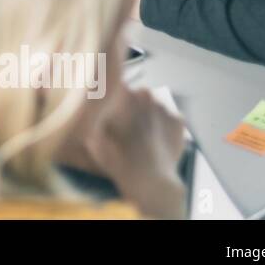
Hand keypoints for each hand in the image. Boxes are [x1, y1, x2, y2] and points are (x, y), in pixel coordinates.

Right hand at [84, 84, 187, 218]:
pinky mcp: (179, 120)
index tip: (108, 109)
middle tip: (123, 128)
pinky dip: (161, 126)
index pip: (113, 83)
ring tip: (139, 138)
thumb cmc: (116, 157)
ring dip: (145, 116)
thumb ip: (89, 114)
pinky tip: (153, 141)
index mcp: (122, 93)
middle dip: (128, 106)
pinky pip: (167, 117)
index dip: (110, 96)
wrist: (149, 181)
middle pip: (134, 94)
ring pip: (151, 106)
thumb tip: (85, 102)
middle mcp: (145, 93)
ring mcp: (164, 106)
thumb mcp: (91, 135)